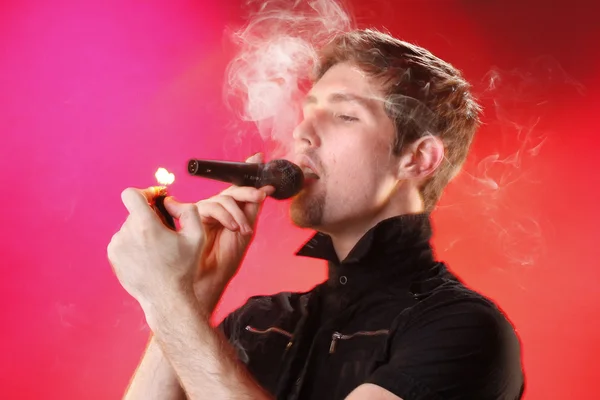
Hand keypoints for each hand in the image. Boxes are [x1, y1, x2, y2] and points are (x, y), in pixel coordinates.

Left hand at [107, 186, 203, 308]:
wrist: (166, 298)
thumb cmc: (183, 268)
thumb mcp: (197, 236)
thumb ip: (188, 210)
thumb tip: (170, 201)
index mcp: (145, 226)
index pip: (131, 194)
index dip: (144, 192)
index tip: (154, 200)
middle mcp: (126, 234)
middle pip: (135, 212)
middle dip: (149, 218)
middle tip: (165, 234)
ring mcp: (117, 246)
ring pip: (130, 227)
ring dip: (142, 231)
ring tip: (157, 250)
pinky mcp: (113, 257)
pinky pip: (123, 240)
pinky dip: (135, 243)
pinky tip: (148, 257)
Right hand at [164, 153, 273, 310]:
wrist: (209, 279)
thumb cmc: (225, 259)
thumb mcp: (245, 231)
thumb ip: (252, 210)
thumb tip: (264, 190)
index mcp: (228, 211)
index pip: (237, 188)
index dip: (247, 170)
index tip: (258, 157)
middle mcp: (215, 208)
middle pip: (231, 190)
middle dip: (248, 190)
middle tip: (262, 194)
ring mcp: (202, 211)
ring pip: (223, 199)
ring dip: (238, 213)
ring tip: (243, 230)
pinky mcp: (190, 215)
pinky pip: (212, 207)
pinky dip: (225, 216)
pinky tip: (232, 227)